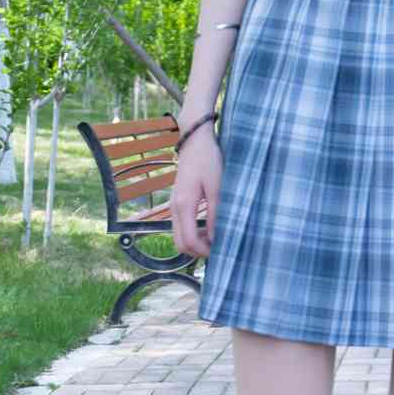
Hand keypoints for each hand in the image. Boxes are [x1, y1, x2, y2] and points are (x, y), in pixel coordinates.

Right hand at [171, 129, 219, 257]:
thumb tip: (217, 238)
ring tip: (215, 239)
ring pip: (178, 237)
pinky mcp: (176, 203)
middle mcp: (174, 208)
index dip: (204, 251)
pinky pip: (180, 227)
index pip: (189, 241)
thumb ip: (216, 214)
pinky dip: (192, 234)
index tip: (220, 252)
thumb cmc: (208, 161)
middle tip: (218, 249)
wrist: (194, 142)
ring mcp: (173, 206)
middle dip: (198, 252)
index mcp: (184, 205)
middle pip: (180, 244)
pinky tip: (208, 228)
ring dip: (195, 243)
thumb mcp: (217, 187)